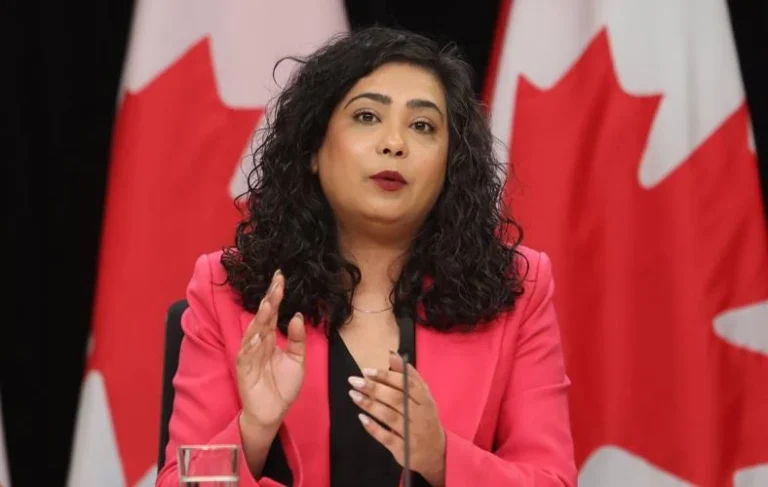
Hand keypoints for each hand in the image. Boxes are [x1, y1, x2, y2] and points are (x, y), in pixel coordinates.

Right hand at [236, 270, 305, 428]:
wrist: (273, 412)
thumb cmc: (283, 386)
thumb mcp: (297, 360)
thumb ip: (297, 339)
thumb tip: (296, 316)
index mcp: (270, 339)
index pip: (273, 313)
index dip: (276, 296)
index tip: (281, 278)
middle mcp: (259, 343)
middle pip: (263, 317)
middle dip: (269, 300)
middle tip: (276, 282)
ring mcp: (250, 355)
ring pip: (254, 332)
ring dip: (260, 318)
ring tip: (268, 304)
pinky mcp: (244, 369)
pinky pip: (247, 354)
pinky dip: (251, 343)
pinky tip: (258, 333)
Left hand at [348, 352, 446, 485]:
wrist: (436, 452)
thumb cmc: (425, 417)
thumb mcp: (422, 396)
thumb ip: (408, 375)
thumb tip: (391, 353)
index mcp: (426, 400)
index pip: (407, 385)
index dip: (386, 376)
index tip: (367, 371)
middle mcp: (421, 416)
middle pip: (396, 400)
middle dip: (374, 389)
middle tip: (354, 381)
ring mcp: (412, 434)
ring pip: (389, 416)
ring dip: (370, 404)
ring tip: (353, 395)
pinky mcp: (403, 449)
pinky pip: (386, 437)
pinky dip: (373, 427)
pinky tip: (361, 417)